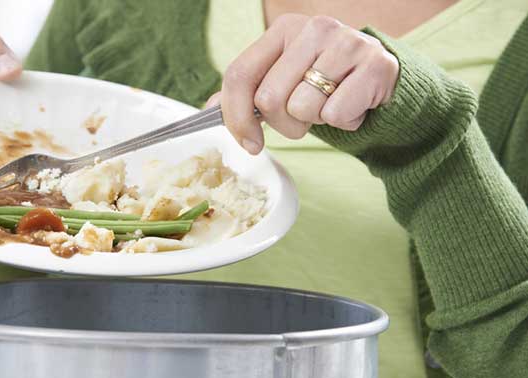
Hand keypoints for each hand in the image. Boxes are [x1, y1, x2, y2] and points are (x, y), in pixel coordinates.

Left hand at [208, 14, 399, 153]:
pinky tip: (352, 104)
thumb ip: (245, 93)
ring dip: (316, 122)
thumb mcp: (282, 80)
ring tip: (330, 105)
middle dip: (284, 123)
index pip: (239, 74)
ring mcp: (346, 42)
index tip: (249, 142)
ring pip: (303, 109)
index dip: (236, 117)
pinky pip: (336, 114)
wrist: (378, 78)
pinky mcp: (375, 64)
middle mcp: (313, 28)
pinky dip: (343, 122)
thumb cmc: (323, 82)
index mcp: (282, 30)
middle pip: (268, 99)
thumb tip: (208, 109)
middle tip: (304, 115)